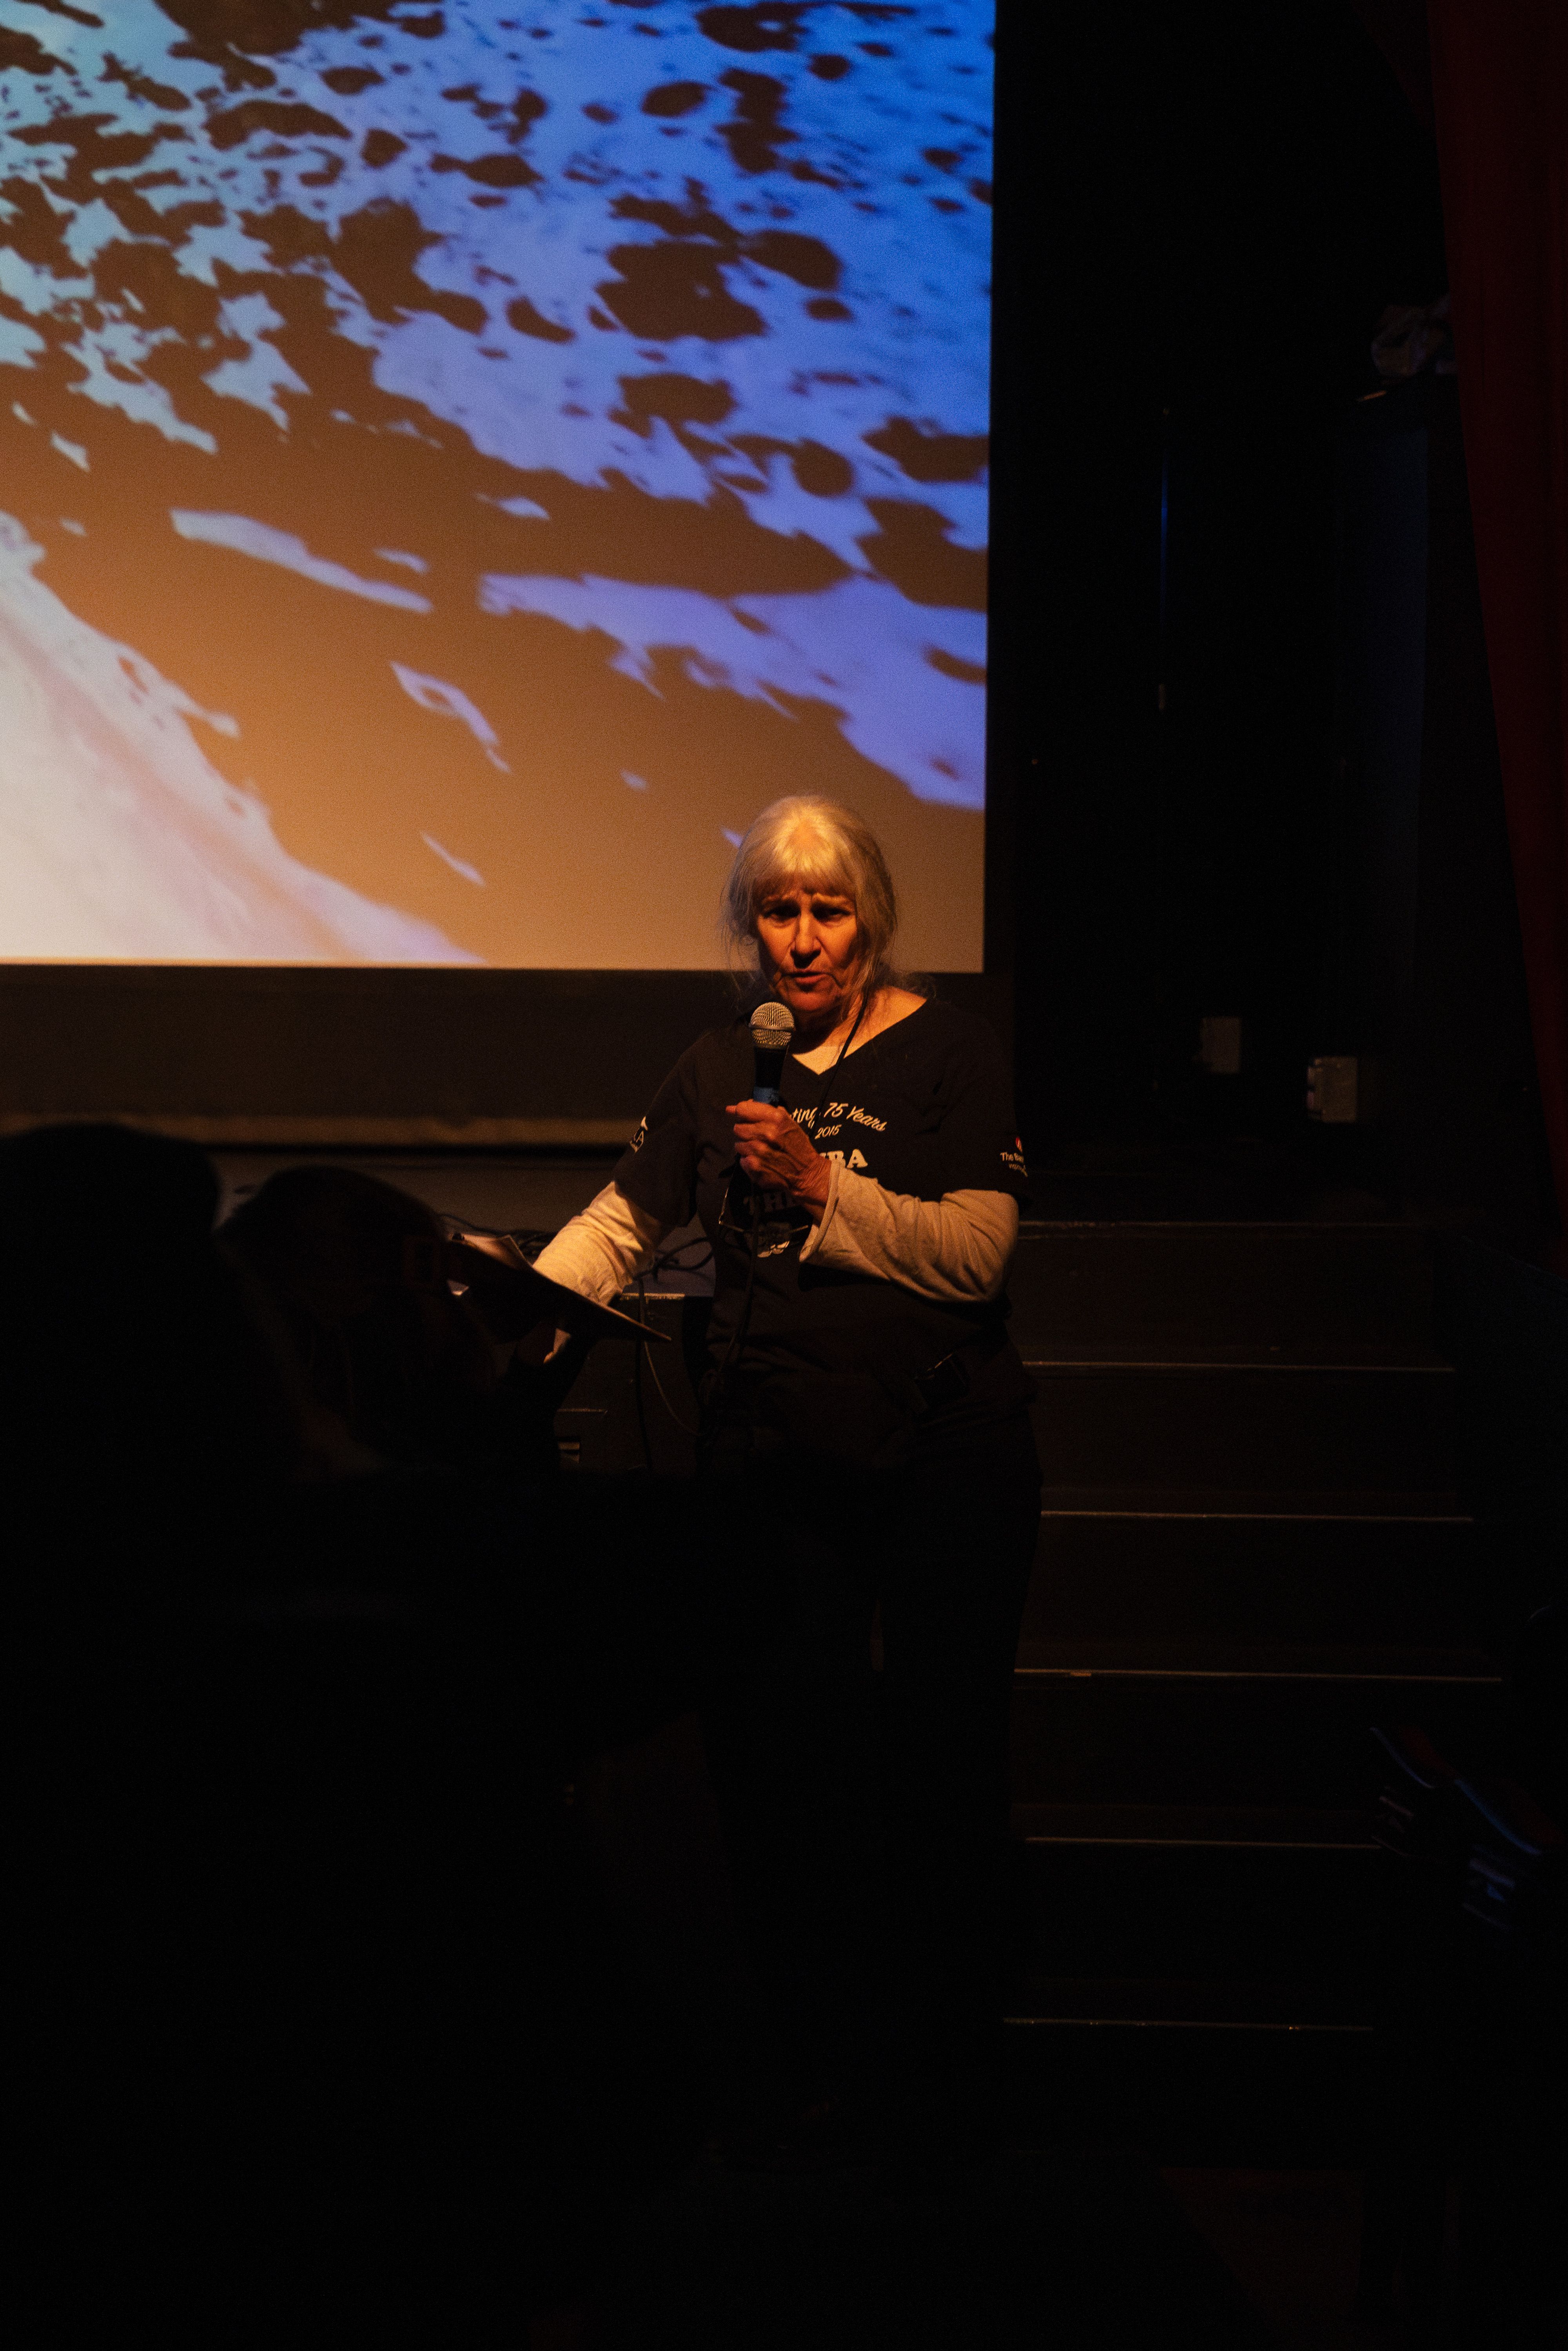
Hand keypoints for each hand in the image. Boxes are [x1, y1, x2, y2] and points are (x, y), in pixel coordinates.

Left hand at [725, 1099, 830, 1218]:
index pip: (742, 1109)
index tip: (742, 1116)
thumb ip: (765, 1111)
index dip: (740, 1112)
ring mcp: (758, 1151)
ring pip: (738, 1144)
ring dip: (746, 1147)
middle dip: (745, 1131)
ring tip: (761, 1150)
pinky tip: (761, 1161)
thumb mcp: (788, 1122)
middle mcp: (766, 1133)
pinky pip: (741, 1159)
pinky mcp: (753, 1166)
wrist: (806, 1173)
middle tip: (757, 1137)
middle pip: (737, 1127)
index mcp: (776, 1119)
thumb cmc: (797, 1145)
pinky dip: (749, 1160)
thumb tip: (735, 1108)